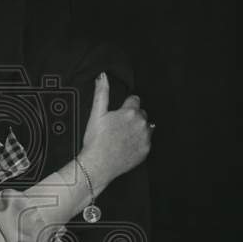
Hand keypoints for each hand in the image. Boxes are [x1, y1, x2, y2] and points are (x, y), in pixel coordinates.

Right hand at [80, 73, 151, 191]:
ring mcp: (145, 138)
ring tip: (122, 137)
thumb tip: (103, 76)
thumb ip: (102, 93)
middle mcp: (141, 124)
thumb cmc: (96, 141)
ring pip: (145, 127)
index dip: (125, 106)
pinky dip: (139, 142)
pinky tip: (126, 146)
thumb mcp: (96, 114)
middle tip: (118, 127)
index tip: (118, 114)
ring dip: (137, 129)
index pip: (135, 100)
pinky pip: (146, 141)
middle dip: (132, 117)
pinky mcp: (146, 151)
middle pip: (141, 114)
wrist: (98, 165)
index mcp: (130, 112)